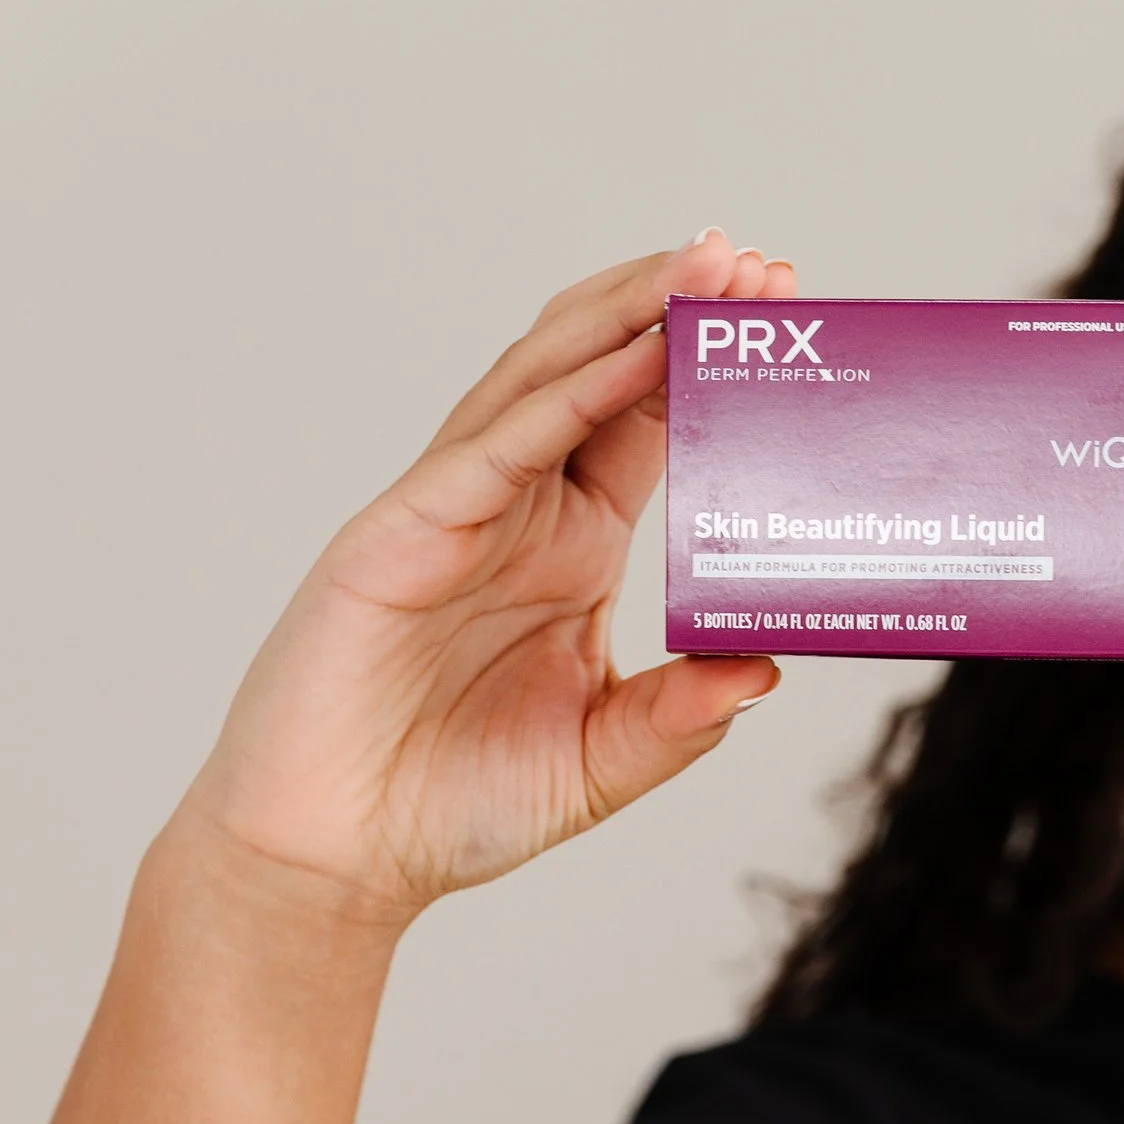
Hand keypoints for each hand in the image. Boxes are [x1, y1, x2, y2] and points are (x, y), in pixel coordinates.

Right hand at [179, 232, 792, 923]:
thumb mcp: (600, 763)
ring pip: (548, 378)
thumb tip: (764, 666)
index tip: (786, 323)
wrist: (337, 857)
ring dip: (630, 317)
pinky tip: (631, 356)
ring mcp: (458, 509)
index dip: (711, 369)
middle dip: (679, 311)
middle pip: (604, 373)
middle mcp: (518, 511)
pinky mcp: (406, 530)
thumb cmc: (450, 805)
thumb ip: (680, 719)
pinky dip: (567, 393)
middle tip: (766, 268)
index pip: (650, 426)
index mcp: (569, 548)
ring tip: (709, 267)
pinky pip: (498, 445)